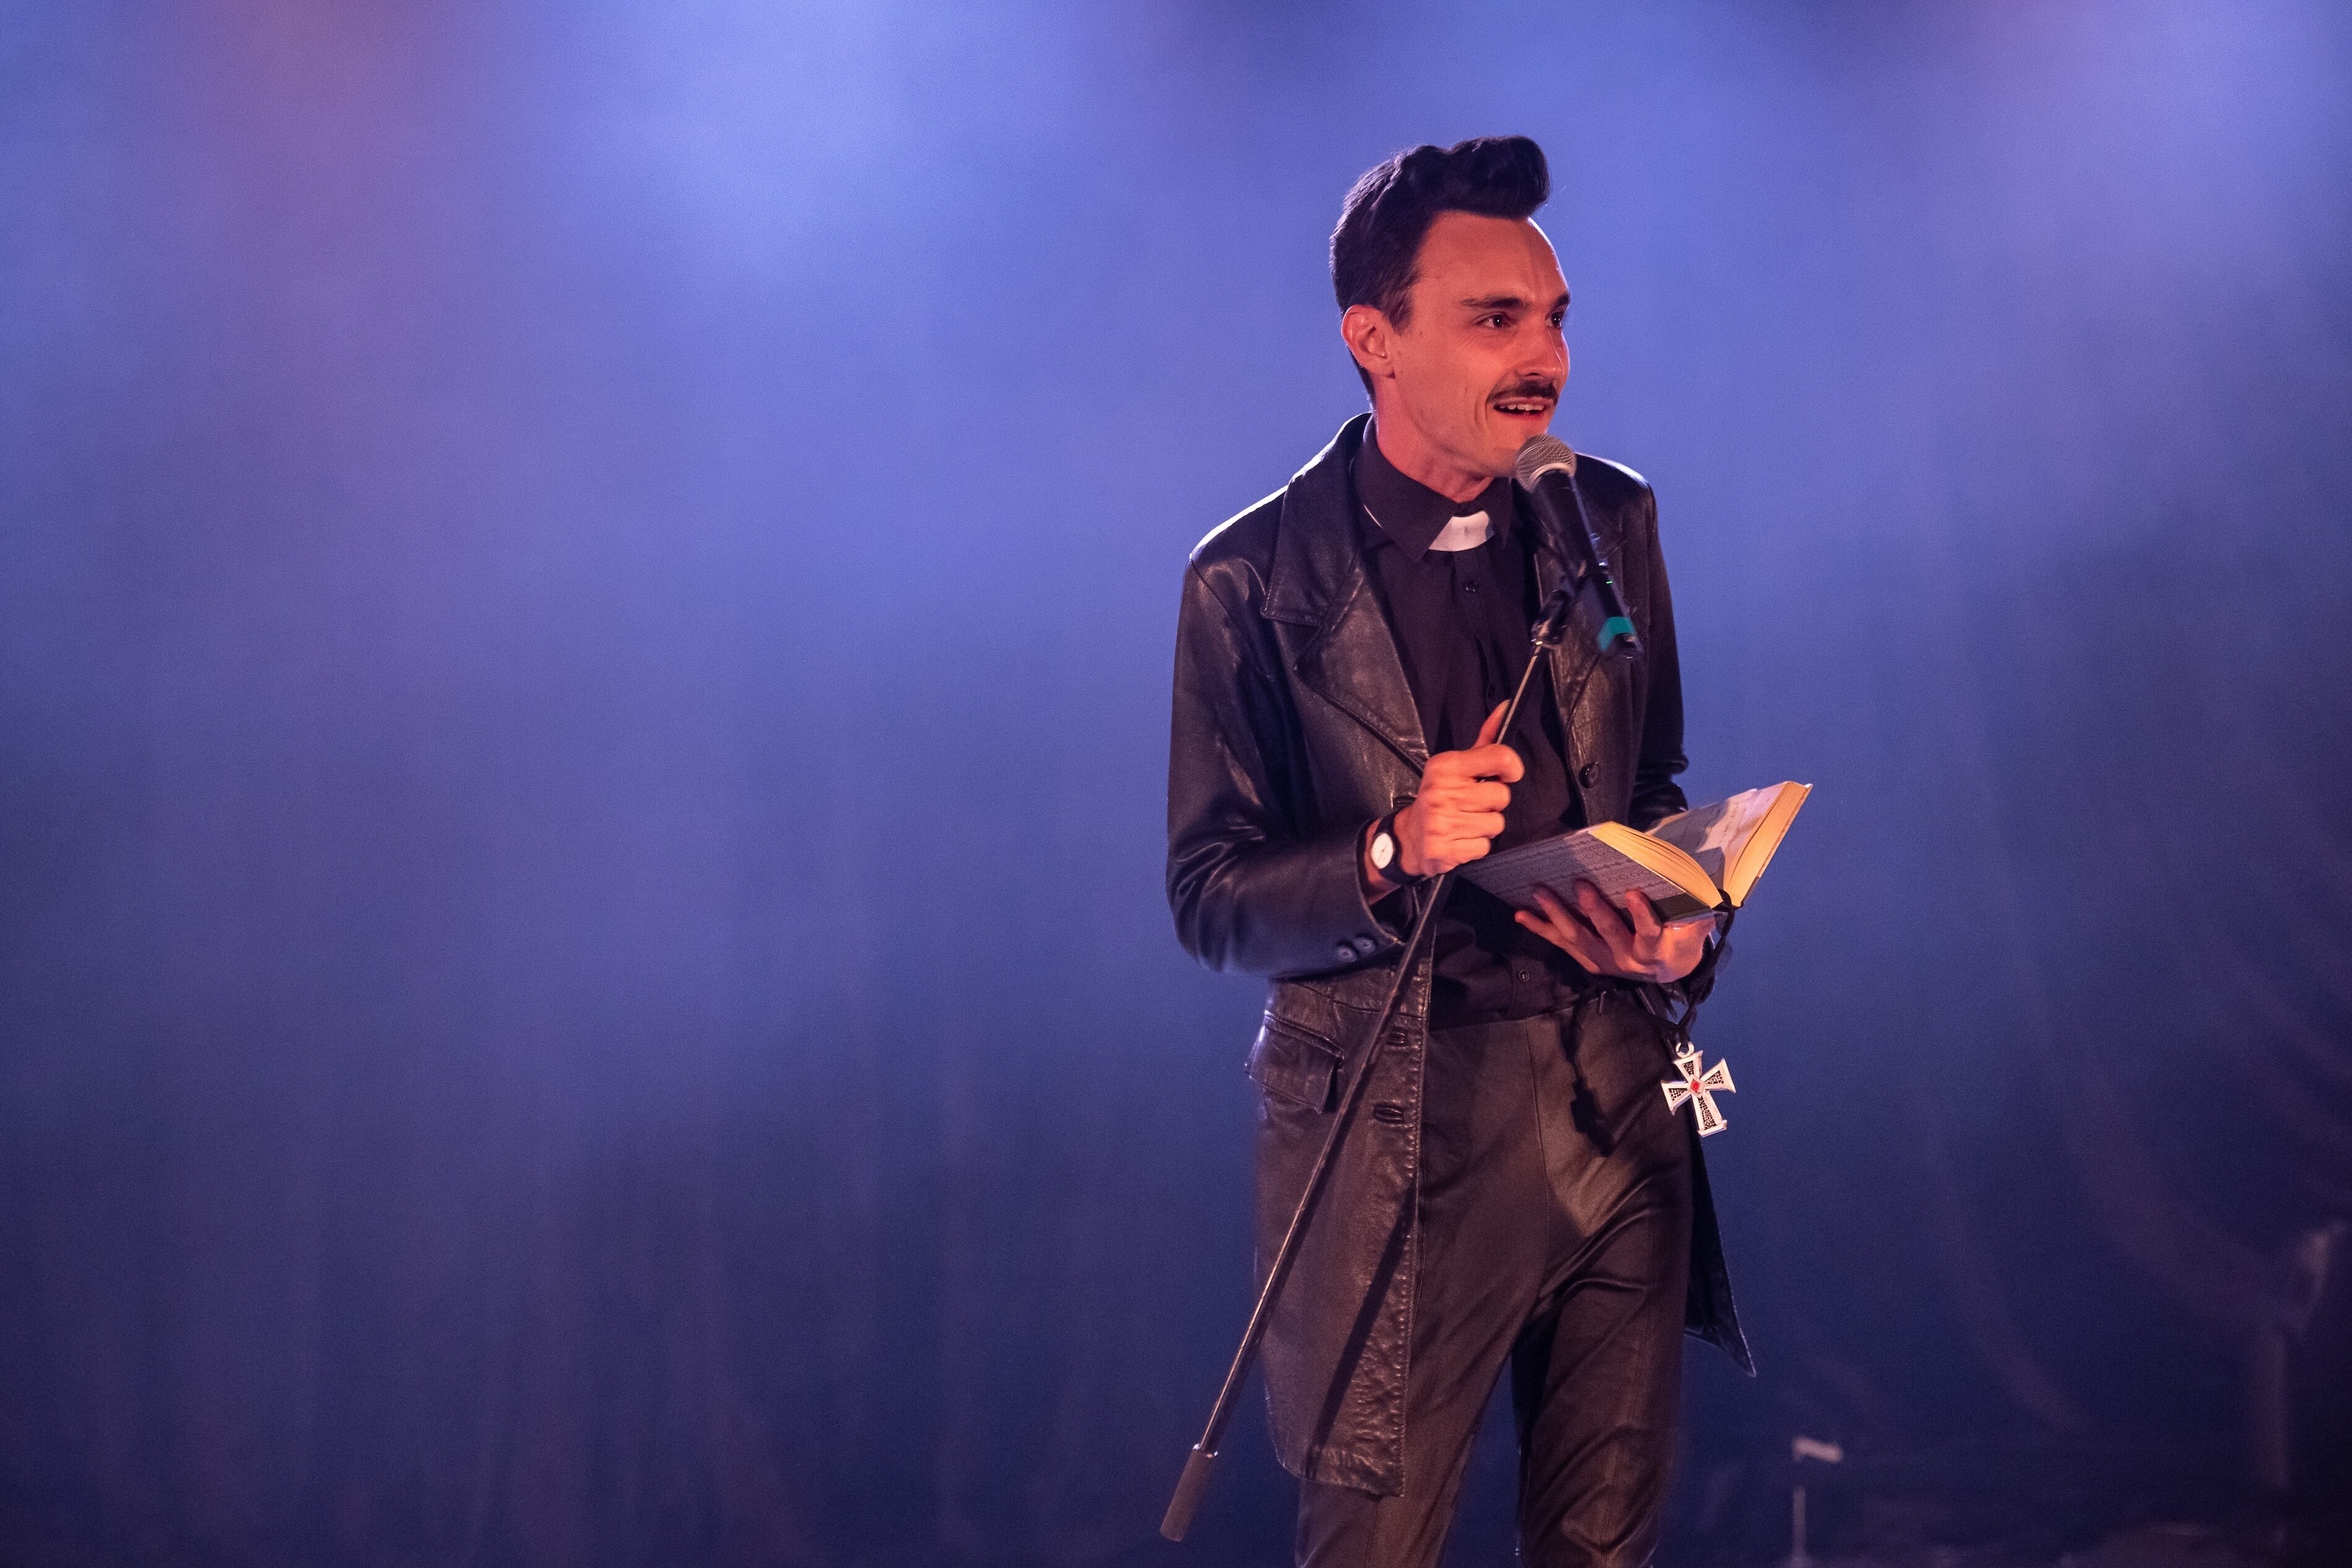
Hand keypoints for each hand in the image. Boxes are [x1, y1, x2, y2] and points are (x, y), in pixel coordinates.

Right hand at [1374, 703, 1521, 888]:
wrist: (1410, 837)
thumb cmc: (1439, 797)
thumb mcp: (1456, 766)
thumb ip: (1485, 740)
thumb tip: (1506, 708)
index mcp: (1446, 766)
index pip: (1500, 757)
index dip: (1512, 768)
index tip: (1506, 774)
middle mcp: (1442, 792)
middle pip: (1502, 796)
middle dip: (1492, 803)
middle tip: (1472, 804)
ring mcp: (1442, 822)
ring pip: (1496, 823)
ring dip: (1485, 826)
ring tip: (1465, 822)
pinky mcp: (1444, 849)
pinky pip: (1484, 846)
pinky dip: (1476, 845)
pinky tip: (1460, 838)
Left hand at [1514, 881, 1713, 982]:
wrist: (1667, 969)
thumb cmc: (1679, 940)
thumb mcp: (1694, 931)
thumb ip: (1697, 917)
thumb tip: (1701, 898)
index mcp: (1655, 950)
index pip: (1649, 933)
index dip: (1641, 916)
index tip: (1634, 894)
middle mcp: (1627, 959)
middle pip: (1608, 934)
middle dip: (1594, 910)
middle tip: (1581, 885)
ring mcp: (1603, 960)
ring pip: (1578, 938)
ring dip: (1557, 915)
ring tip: (1540, 893)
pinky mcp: (1587, 959)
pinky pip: (1561, 943)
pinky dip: (1541, 928)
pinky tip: (1521, 914)